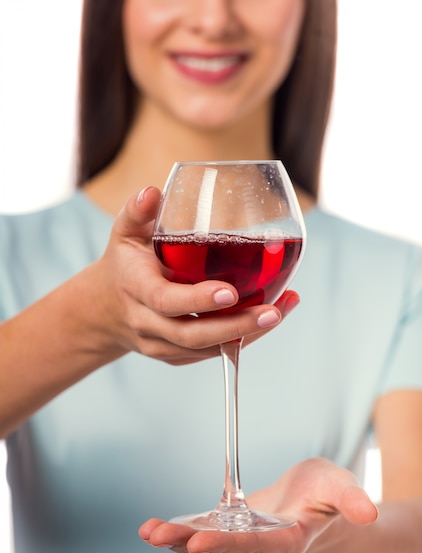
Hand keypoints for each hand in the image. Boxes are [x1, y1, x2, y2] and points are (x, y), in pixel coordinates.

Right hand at [92, 187, 299, 364]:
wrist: (104, 310)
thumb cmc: (124, 266)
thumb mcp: (124, 235)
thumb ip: (136, 212)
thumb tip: (153, 191)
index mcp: (136, 290)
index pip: (166, 301)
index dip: (197, 300)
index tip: (230, 291)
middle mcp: (147, 323)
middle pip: (192, 335)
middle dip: (236, 326)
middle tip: (273, 312)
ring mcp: (160, 345)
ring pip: (205, 349)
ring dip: (246, 334)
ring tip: (280, 312)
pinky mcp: (174, 356)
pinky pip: (208, 354)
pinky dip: (240, 341)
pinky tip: (268, 321)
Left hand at [139, 458, 377, 552]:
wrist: (307, 503)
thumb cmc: (323, 494)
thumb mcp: (339, 487)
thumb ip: (349, 500)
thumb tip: (368, 512)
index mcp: (286, 543)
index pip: (256, 548)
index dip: (228, 545)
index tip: (201, 540)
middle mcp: (259, 552)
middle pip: (222, 552)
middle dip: (190, 544)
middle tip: (160, 535)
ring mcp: (239, 546)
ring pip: (205, 549)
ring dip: (176, 541)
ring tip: (150, 531)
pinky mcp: (224, 533)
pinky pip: (198, 537)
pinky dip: (176, 533)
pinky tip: (152, 528)